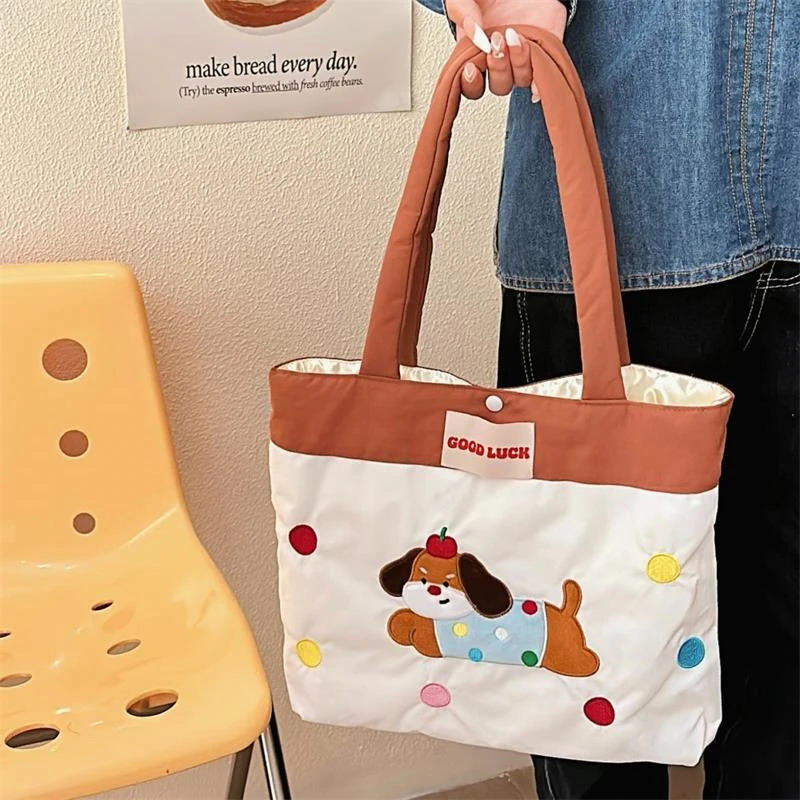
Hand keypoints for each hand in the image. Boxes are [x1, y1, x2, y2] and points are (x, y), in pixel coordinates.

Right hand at [446, 0, 566, 100]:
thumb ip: (463, 14)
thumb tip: (477, 38)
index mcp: (478, 53)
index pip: (472, 85)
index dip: (471, 84)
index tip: (471, 68)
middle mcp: (501, 59)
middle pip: (499, 86)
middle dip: (497, 68)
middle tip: (496, 42)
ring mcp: (523, 57)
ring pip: (521, 80)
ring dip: (517, 64)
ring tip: (514, 36)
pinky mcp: (545, 49)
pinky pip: (544, 73)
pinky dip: (540, 75)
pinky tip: (532, 55)